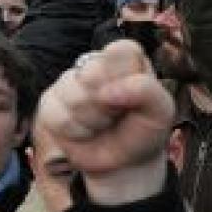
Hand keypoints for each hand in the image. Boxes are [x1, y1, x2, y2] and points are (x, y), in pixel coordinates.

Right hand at [36, 41, 173, 203]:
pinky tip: (87, 131)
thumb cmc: (145, 129)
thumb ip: (146, 91)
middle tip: (119, 113)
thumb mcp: (162, 111)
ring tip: (104, 123)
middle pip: (92, 74)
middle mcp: (94, 64)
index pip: (121, 49)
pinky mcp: (50, 103)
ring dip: (95, 121)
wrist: (125, 162)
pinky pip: (58, 117)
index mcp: (126, 58)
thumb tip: (106, 92)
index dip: (126, 76)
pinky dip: (78, 132)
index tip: (134, 97)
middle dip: (110, 105)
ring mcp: (68, 82)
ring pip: (74, 98)